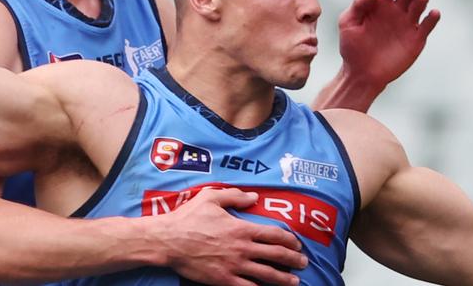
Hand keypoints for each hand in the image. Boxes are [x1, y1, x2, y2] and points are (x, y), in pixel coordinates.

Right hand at [158, 188, 304, 285]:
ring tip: (295, 281)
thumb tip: (253, 196)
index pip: (274, 234)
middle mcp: (242, 248)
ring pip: (267, 275)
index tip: (296, 243)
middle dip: (293, 260)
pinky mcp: (224, 280)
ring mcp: (234, 266)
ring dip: (284, 279)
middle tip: (303, 262)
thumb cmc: (188, 217)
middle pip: (276, 255)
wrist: (169, 241)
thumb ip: (234, 195)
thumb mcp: (210, 197)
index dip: (289, 239)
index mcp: (241, 228)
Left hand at [338, 0, 440, 91]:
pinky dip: (432, 18)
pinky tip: (432, 13)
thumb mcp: (347, 24)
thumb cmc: (351, 47)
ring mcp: (407, 23)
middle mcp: (395, 10)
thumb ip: (358, 6)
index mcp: (379, 4)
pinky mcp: (416, 38)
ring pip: (419, 5)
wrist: (361, 73)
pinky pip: (428, 25)